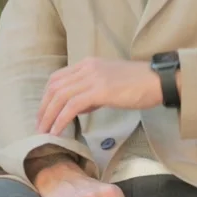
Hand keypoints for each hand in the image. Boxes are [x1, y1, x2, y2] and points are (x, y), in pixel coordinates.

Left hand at [36, 57, 162, 135]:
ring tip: (44, 132)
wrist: (158, 80)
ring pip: (60, 96)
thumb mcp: (109, 83)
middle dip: (43, 108)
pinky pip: (72, 106)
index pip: (57, 78)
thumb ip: (92, 92)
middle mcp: (86, 68)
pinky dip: (61, 119)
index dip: (46, 97)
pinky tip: (58, 131)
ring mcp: (93, 78)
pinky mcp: (100, 90)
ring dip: (48, 116)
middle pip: (54, 87)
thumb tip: (78, 107)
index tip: (43, 113)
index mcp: (87, 64)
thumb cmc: (138, 84)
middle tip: (39, 126)